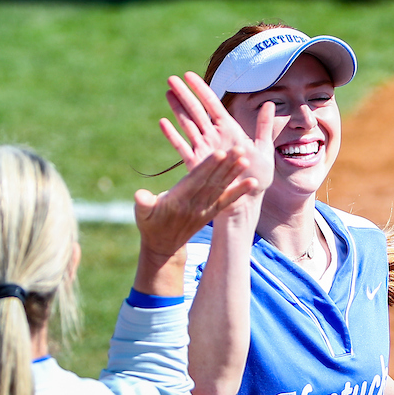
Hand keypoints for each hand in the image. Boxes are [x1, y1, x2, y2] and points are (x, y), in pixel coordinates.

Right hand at [131, 147, 254, 293]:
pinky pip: (227, 201)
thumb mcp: (142, 214)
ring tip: (247, 158)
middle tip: (240, 148)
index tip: (219, 153)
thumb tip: (140, 196)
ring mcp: (205, 209)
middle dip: (227, 165)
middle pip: (213, 181)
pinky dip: (240, 192)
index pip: (196, 179)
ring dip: (235, 173)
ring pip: (221, 187)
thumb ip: (143, 204)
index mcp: (179, 200)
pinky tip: (253, 183)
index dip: (208, 166)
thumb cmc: (150, 224)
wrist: (164, 246)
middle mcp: (195, 204)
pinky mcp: (211, 213)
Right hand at [159, 72, 273, 201]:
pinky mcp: (196, 165)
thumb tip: (270, 103)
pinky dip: (173, 136)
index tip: (189, 75)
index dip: (201, 89)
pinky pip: (183, 148)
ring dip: (177, 110)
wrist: (248, 203)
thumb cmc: (257, 177)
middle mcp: (214, 137)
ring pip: (188, 125)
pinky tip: (163, 123)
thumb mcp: (263, 150)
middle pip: (197, 111)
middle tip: (171, 78)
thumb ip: (264, 127)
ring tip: (167, 93)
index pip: (213, 105)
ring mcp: (204, 150)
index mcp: (229, 131)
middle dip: (184, 94)